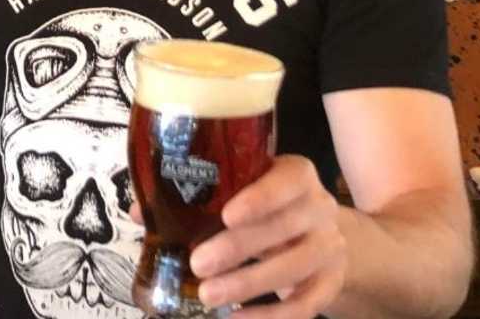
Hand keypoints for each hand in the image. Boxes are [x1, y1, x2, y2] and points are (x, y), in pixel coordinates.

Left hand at [188, 155, 347, 318]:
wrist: (320, 234)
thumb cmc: (271, 206)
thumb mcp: (252, 189)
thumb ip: (212, 196)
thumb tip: (149, 213)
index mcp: (298, 175)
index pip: (287, 181)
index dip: (260, 198)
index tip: (227, 216)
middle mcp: (320, 207)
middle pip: (283, 228)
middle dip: (237, 248)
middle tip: (198, 263)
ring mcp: (329, 247)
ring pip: (292, 268)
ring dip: (247, 284)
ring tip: (208, 294)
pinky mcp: (330, 283)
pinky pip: (303, 305)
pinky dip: (269, 317)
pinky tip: (236, 318)